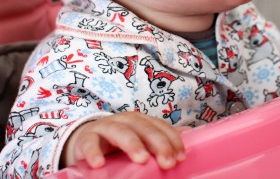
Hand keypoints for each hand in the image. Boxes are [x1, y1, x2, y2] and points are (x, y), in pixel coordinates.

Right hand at [61, 111, 187, 169]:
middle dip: (158, 144)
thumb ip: (161, 136)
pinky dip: (93, 152)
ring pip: (120, 132)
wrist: (85, 140)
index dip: (172, 140)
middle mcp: (125, 120)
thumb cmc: (118, 142)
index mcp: (141, 121)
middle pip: (144, 129)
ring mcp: (105, 127)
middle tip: (167, 162)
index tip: (181, 157)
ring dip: (132, 144)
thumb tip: (189, 133)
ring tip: (141, 159)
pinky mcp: (86, 138)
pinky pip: (89, 144)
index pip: (160, 127)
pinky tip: (99, 164)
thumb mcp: (141, 138)